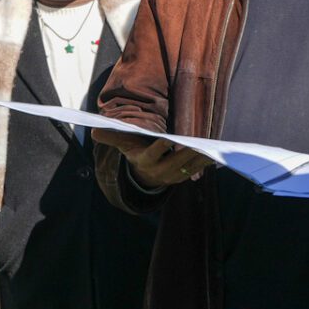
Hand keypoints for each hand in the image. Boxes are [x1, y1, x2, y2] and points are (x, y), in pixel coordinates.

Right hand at [90, 127, 210, 188]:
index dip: (161, 146)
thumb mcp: (123, 145)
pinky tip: (214, 154)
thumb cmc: (135, 152)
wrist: (145, 175)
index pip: (154, 152)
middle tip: (199, 142)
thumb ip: (112, 137)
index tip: (169, 139)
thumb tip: (93, 131)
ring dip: (200, 158)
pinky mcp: (182, 177)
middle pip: (176, 160)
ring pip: (188, 166)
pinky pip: (195, 170)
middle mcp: (159, 170)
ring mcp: (172, 175)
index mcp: (146, 160)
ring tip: (212, 148)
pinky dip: (204, 163)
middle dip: (188, 152)